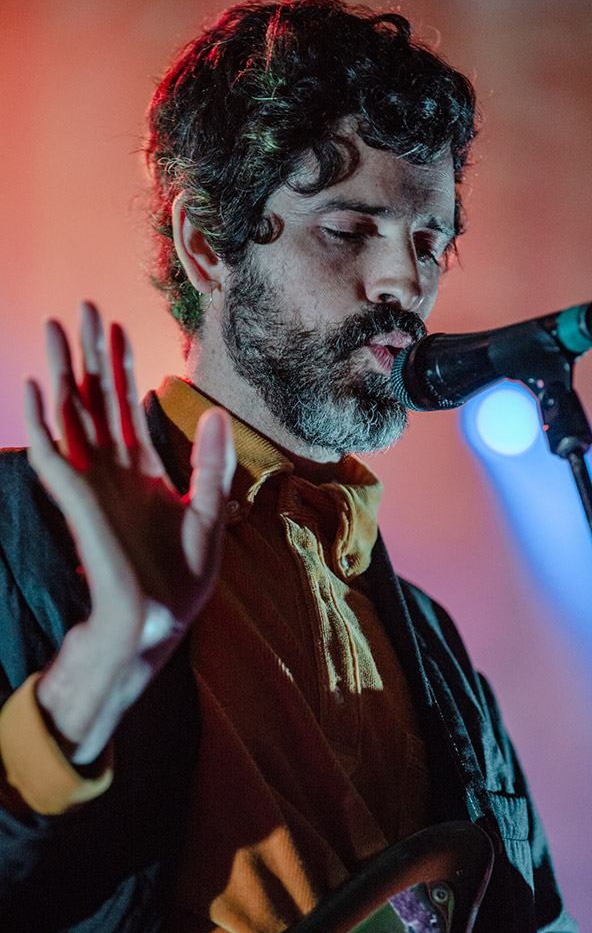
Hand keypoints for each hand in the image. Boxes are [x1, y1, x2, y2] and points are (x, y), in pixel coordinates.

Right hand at [24, 303, 235, 763]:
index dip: (123, 367)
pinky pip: (53, 456)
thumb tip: (215, 414)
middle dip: (90, 355)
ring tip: (55, 329)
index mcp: (145, 472)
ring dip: (61, 373)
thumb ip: (211, 466)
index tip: (120, 327)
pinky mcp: (77, 503)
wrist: (155, 625)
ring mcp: (92, 485)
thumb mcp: (208, 516)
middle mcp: (114, 471)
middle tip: (84, 308)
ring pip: (71, 416)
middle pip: (96, 399)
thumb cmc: (180, 580)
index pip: (128, 406)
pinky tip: (35, 389)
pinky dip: (41, 423)